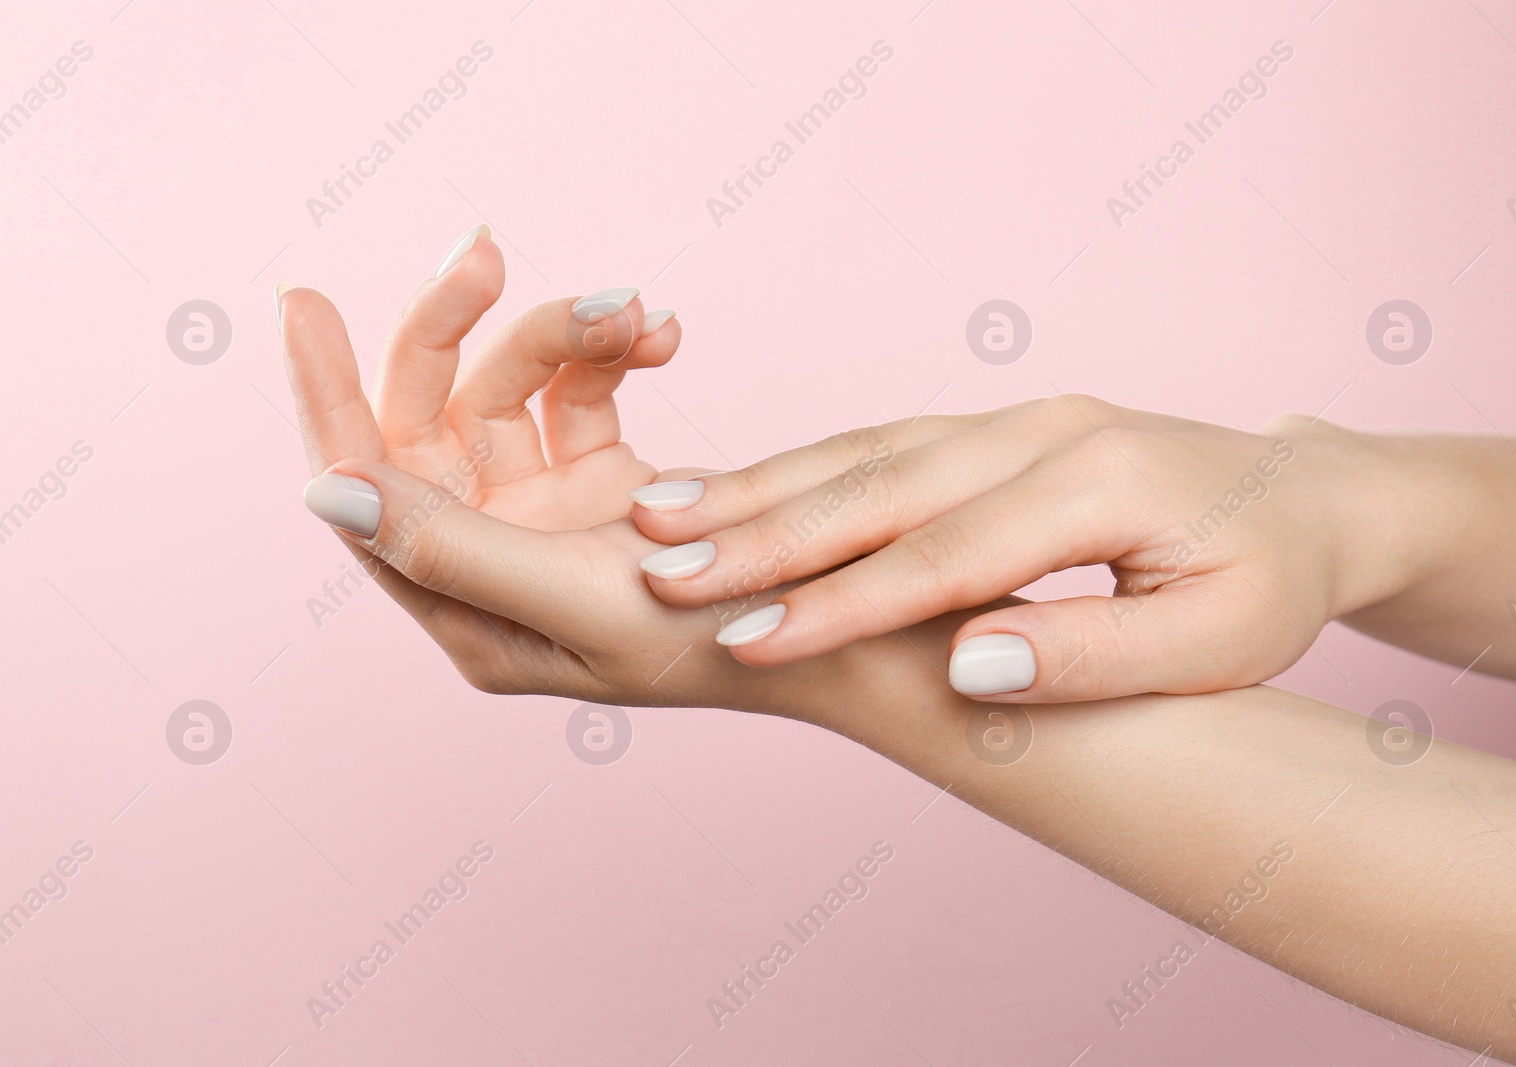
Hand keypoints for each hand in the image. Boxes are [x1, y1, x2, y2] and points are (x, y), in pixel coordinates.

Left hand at [276, 225, 943, 714]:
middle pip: (431, 416)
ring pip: (515, 386)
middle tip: (486, 254)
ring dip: (568, 334)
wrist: (832, 628)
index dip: (326, 394)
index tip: (300, 299)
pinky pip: (583, 387)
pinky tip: (662, 332)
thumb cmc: (707, 641)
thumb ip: (449, 547)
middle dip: (455, 329)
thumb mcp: (573, 601)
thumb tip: (324, 490)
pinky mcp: (605, 478)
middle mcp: (491, 553)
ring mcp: (547, 512)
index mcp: (461, 602)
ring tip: (638, 312)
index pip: (362, 484)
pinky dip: (614, 351)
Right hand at [627, 395, 1395, 702]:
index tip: (746, 642)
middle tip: (657, 568)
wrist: (1306, 498)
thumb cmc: (1270, 581)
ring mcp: (1016, 416)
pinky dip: (801, 469)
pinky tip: (734, 492)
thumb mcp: (1219, 640)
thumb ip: (1093, 654)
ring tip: (662, 518)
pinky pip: (882, 443)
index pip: (945, 556)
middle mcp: (1045, 428)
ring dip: (761, 487)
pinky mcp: (995, 426)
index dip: (840, 604)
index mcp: (1101, 480)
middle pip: (881, 484)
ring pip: (866, 451)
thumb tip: (967, 666)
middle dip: (763, 531)